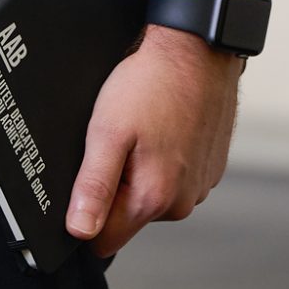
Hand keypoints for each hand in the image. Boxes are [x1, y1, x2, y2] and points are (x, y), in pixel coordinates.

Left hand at [65, 23, 243, 256]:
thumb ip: (93, 185)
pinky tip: (161, 126)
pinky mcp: (209, 168)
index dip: (86, 212)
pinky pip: (173, 177)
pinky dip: (163, 157)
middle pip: (128, 216)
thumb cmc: (153, 82)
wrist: (197, 49)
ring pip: (151, 195)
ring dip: (139, 170)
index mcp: (154, 198)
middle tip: (115, 140)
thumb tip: (79, 231)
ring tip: (140, 128)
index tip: (86, 176)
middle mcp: (182, 202)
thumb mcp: (108, 129)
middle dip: (114, 185)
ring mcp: (199, 186)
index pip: (104, 239)